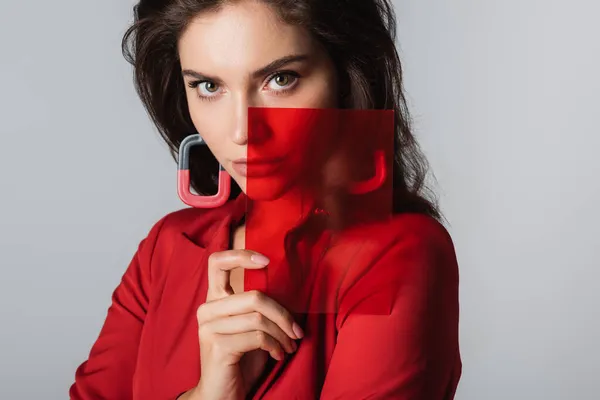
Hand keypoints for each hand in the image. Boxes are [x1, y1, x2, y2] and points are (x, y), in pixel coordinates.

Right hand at [192, 249, 302, 399]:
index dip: (242, 255)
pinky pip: (258, 337)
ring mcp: (209, 327)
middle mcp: (207, 310)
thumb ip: (258, 306)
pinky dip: (275, 346)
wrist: (221, 394)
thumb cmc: (241, 358)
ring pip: (259, 318)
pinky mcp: (217, 346)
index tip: (267, 261)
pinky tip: (278, 355)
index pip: (217, 262)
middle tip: (296, 332)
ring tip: (289, 345)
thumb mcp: (250, 327)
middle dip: (283, 315)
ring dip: (282, 334)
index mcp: (214, 299)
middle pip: (255, 296)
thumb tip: (290, 286)